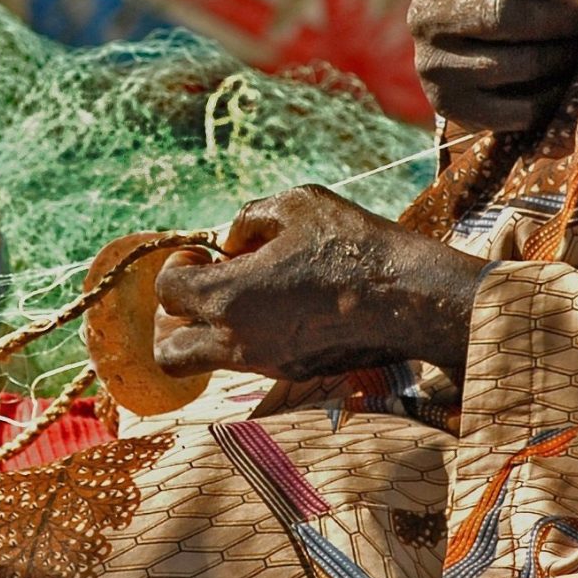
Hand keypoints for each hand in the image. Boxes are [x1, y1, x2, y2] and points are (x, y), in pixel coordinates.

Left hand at [153, 186, 485, 381]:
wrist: (410, 297)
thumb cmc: (353, 243)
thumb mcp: (297, 204)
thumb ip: (249, 217)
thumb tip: (230, 240)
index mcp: (228, 297)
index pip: (167, 291)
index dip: (180, 265)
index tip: (206, 253)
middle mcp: (238, 341)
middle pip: (169, 352)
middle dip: (174, 319)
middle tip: (207, 288)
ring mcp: (267, 363)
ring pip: (209, 363)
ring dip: (212, 331)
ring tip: (248, 296)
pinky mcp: (295, 373)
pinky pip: (251, 362)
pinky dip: (251, 337)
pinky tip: (286, 306)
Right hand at [408, 0, 577, 130]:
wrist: (459, 56)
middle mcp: (422, 13)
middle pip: (502, 12)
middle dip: (559, 14)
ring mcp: (433, 64)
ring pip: (513, 62)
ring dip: (561, 53)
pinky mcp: (451, 106)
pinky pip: (517, 107)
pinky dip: (553, 94)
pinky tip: (569, 77)